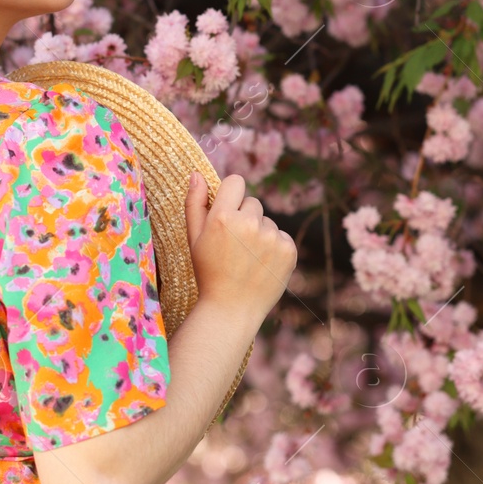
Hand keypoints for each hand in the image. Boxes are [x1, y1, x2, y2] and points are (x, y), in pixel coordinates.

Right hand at [185, 170, 296, 326]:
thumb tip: (197, 174)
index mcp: (222, 216)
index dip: (231, 194)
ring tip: (247, 260)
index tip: (227, 210)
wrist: (231, 309)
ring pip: (267, 222)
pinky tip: (261, 265)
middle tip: (234, 246)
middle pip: (252, 203)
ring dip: (259, 234)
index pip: (236, 182)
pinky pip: (281, 237)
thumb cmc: (208, 273)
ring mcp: (271, 237)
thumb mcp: (194, 238)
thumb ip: (194, 203)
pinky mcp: (288, 250)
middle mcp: (248, 223)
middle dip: (244, 217)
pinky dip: (274, 248)